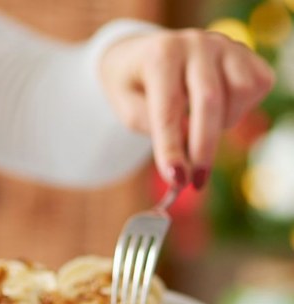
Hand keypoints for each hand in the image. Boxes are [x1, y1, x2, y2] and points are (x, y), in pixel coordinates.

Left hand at [100, 29, 274, 188]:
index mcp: (160, 54)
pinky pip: (257, 87)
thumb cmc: (134, 85)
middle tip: (196, 181)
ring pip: (239, 94)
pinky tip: (218, 108)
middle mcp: (195, 43)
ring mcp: (224, 44)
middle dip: (204, 148)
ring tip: (199, 124)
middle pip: (209, 102)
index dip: (172, 148)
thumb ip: (148, 124)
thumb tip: (183, 145)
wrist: (146, 54)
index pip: (168, 108)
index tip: (176, 179)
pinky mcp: (245, 52)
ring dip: (222, 123)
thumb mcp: (125, 105)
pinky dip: (240, 108)